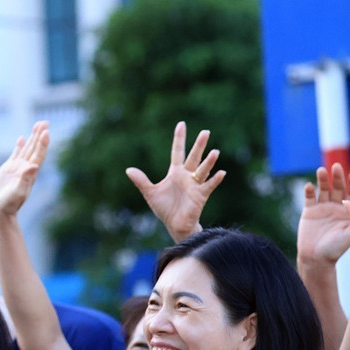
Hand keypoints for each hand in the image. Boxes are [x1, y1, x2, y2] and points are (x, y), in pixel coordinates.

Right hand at [0, 121, 49, 217]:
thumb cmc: (9, 204)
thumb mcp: (18, 192)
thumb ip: (25, 179)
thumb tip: (34, 166)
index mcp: (30, 173)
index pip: (38, 155)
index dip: (43, 143)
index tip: (46, 132)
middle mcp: (26, 168)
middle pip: (35, 148)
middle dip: (40, 135)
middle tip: (45, 122)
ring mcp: (18, 167)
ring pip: (27, 149)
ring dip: (32, 137)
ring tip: (38, 124)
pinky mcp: (9, 169)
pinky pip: (16, 154)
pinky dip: (20, 145)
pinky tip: (22, 138)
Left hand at [125, 121, 224, 242]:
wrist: (174, 225)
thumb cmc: (164, 208)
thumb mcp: (150, 193)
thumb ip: (141, 181)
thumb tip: (128, 170)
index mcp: (175, 173)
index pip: (177, 152)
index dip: (179, 139)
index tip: (181, 124)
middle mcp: (187, 176)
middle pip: (193, 158)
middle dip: (199, 146)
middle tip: (205, 132)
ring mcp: (195, 185)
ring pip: (203, 170)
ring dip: (209, 162)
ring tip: (215, 152)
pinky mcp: (200, 196)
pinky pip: (209, 186)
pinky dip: (215, 180)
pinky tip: (221, 173)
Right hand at [298, 163, 349, 268]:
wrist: (316, 258)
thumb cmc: (337, 248)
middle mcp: (337, 206)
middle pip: (339, 188)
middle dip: (339, 177)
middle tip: (338, 166)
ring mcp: (322, 208)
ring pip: (324, 189)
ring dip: (323, 180)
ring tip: (322, 170)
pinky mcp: (309, 211)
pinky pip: (309, 198)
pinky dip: (308, 191)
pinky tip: (309, 185)